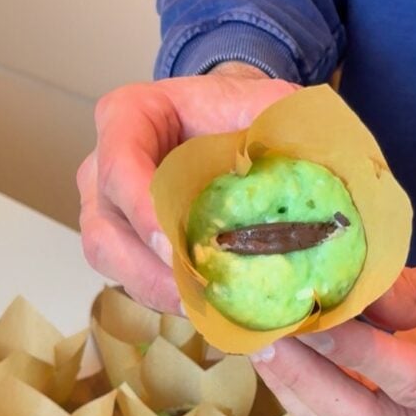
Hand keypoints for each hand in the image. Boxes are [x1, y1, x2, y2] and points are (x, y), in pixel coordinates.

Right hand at [77, 66, 296, 312]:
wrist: (233, 126)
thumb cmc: (243, 111)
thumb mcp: (267, 101)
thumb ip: (281, 118)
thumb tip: (312, 157)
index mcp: (128, 118)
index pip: (118, 163)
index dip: (141, 208)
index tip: (175, 244)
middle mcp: (104, 168)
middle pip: (104, 229)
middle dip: (148, 269)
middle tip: (194, 295)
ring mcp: (110, 212)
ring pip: (112, 263)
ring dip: (158, 292)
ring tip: (207, 312)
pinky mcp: (127, 248)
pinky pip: (135, 281)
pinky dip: (171, 299)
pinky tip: (214, 313)